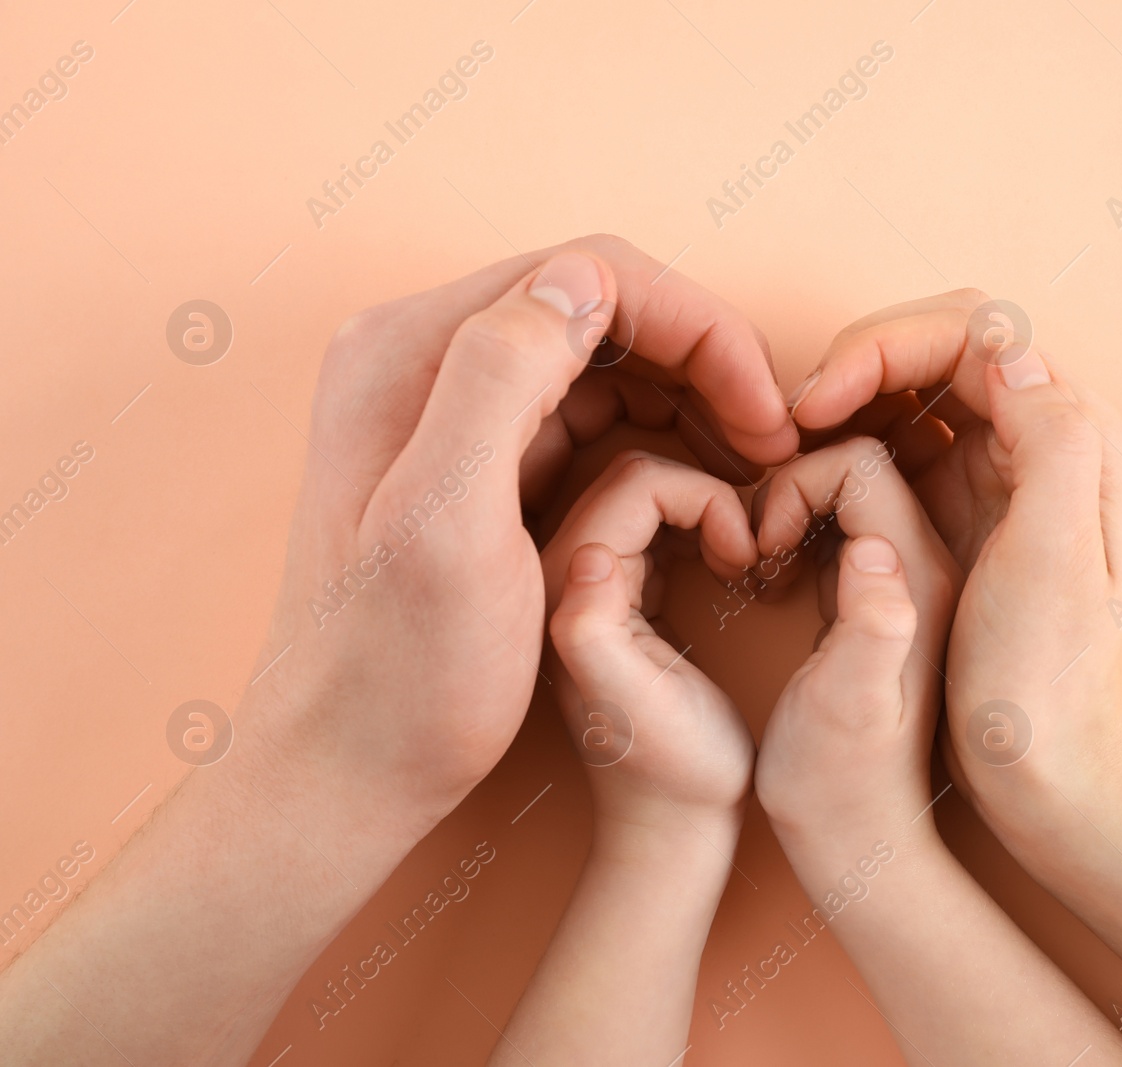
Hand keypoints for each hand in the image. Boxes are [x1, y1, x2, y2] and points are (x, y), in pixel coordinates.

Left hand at [249, 235, 795, 826]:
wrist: (347, 769)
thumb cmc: (398, 675)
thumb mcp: (446, 527)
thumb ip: (499, 379)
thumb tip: (582, 280)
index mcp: (409, 354)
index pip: (589, 277)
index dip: (697, 329)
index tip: (766, 416)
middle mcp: (421, 360)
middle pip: (601, 308)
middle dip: (704, 360)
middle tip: (774, 443)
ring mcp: (446, 409)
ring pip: (601, 358)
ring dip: (689, 394)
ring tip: (753, 462)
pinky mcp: (474, 460)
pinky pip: (585, 411)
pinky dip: (657, 429)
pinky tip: (704, 474)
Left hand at [544, 450, 759, 834]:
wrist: (674, 823)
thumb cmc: (676, 771)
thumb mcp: (636, 705)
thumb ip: (593, 629)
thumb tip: (590, 553)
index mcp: (564, 587)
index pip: (636, 481)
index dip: (708, 499)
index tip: (745, 555)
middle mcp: (563, 573)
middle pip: (639, 475)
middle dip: (709, 494)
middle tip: (748, 554)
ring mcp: (589, 580)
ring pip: (651, 492)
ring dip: (708, 507)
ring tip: (742, 560)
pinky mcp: (619, 590)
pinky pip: (658, 520)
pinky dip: (703, 524)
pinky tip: (729, 567)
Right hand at [751, 437, 959, 848]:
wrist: (863, 844)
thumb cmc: (839, 786)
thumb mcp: (848, 710)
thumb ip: (870, 625)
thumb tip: (869, 548)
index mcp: (919, 578)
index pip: (864, 462)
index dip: (795, 483)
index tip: (758, 544)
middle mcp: (924, 570)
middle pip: (860, 461)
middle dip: (790, 486)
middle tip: (753, 551)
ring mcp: (906, 584)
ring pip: (849, 491)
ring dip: (791, 508)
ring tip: (758, 566)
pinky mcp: (882, 601)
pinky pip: (841, 527)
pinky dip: (798, 533)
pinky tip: (772, 584)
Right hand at [787, 291, 1121, 836]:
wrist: (1040, 769)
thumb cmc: (1043, 677)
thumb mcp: (1054, 557)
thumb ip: (1050, 438)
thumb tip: (1006, 349)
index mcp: (1075, 435)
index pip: (974, 331)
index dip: (883, 347)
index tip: (815, 405)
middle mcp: (1042, 438)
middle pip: (938, 347)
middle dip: (858, 365)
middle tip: (793, 422)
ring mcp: (999, 473)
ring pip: (913, 390)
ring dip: (848, 399)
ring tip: (791, 450)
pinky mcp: (963, 509)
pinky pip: (899, 441)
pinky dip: (848, 442)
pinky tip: (810, 482)